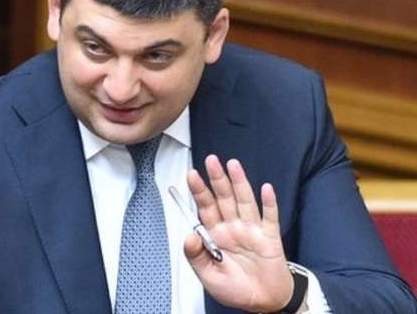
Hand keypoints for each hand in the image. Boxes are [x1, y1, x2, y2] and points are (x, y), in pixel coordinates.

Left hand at [184, 155, 292, 312]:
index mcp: (216, 234)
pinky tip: (266, 189)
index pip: (205, 207)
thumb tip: (189, 236)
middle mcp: (233, 227)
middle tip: (211, 160)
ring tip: (233, 165)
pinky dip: (269, 203)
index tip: (191, 174)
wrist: (263, 302)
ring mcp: (252, 230)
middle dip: (217, 179)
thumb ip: (196, 256)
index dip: (199, 191)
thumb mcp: (208, 277)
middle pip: (224, 198)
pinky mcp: (270, 237)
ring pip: (244, 201)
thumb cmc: (235, 289)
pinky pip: (270, 217)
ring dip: (239, 183)